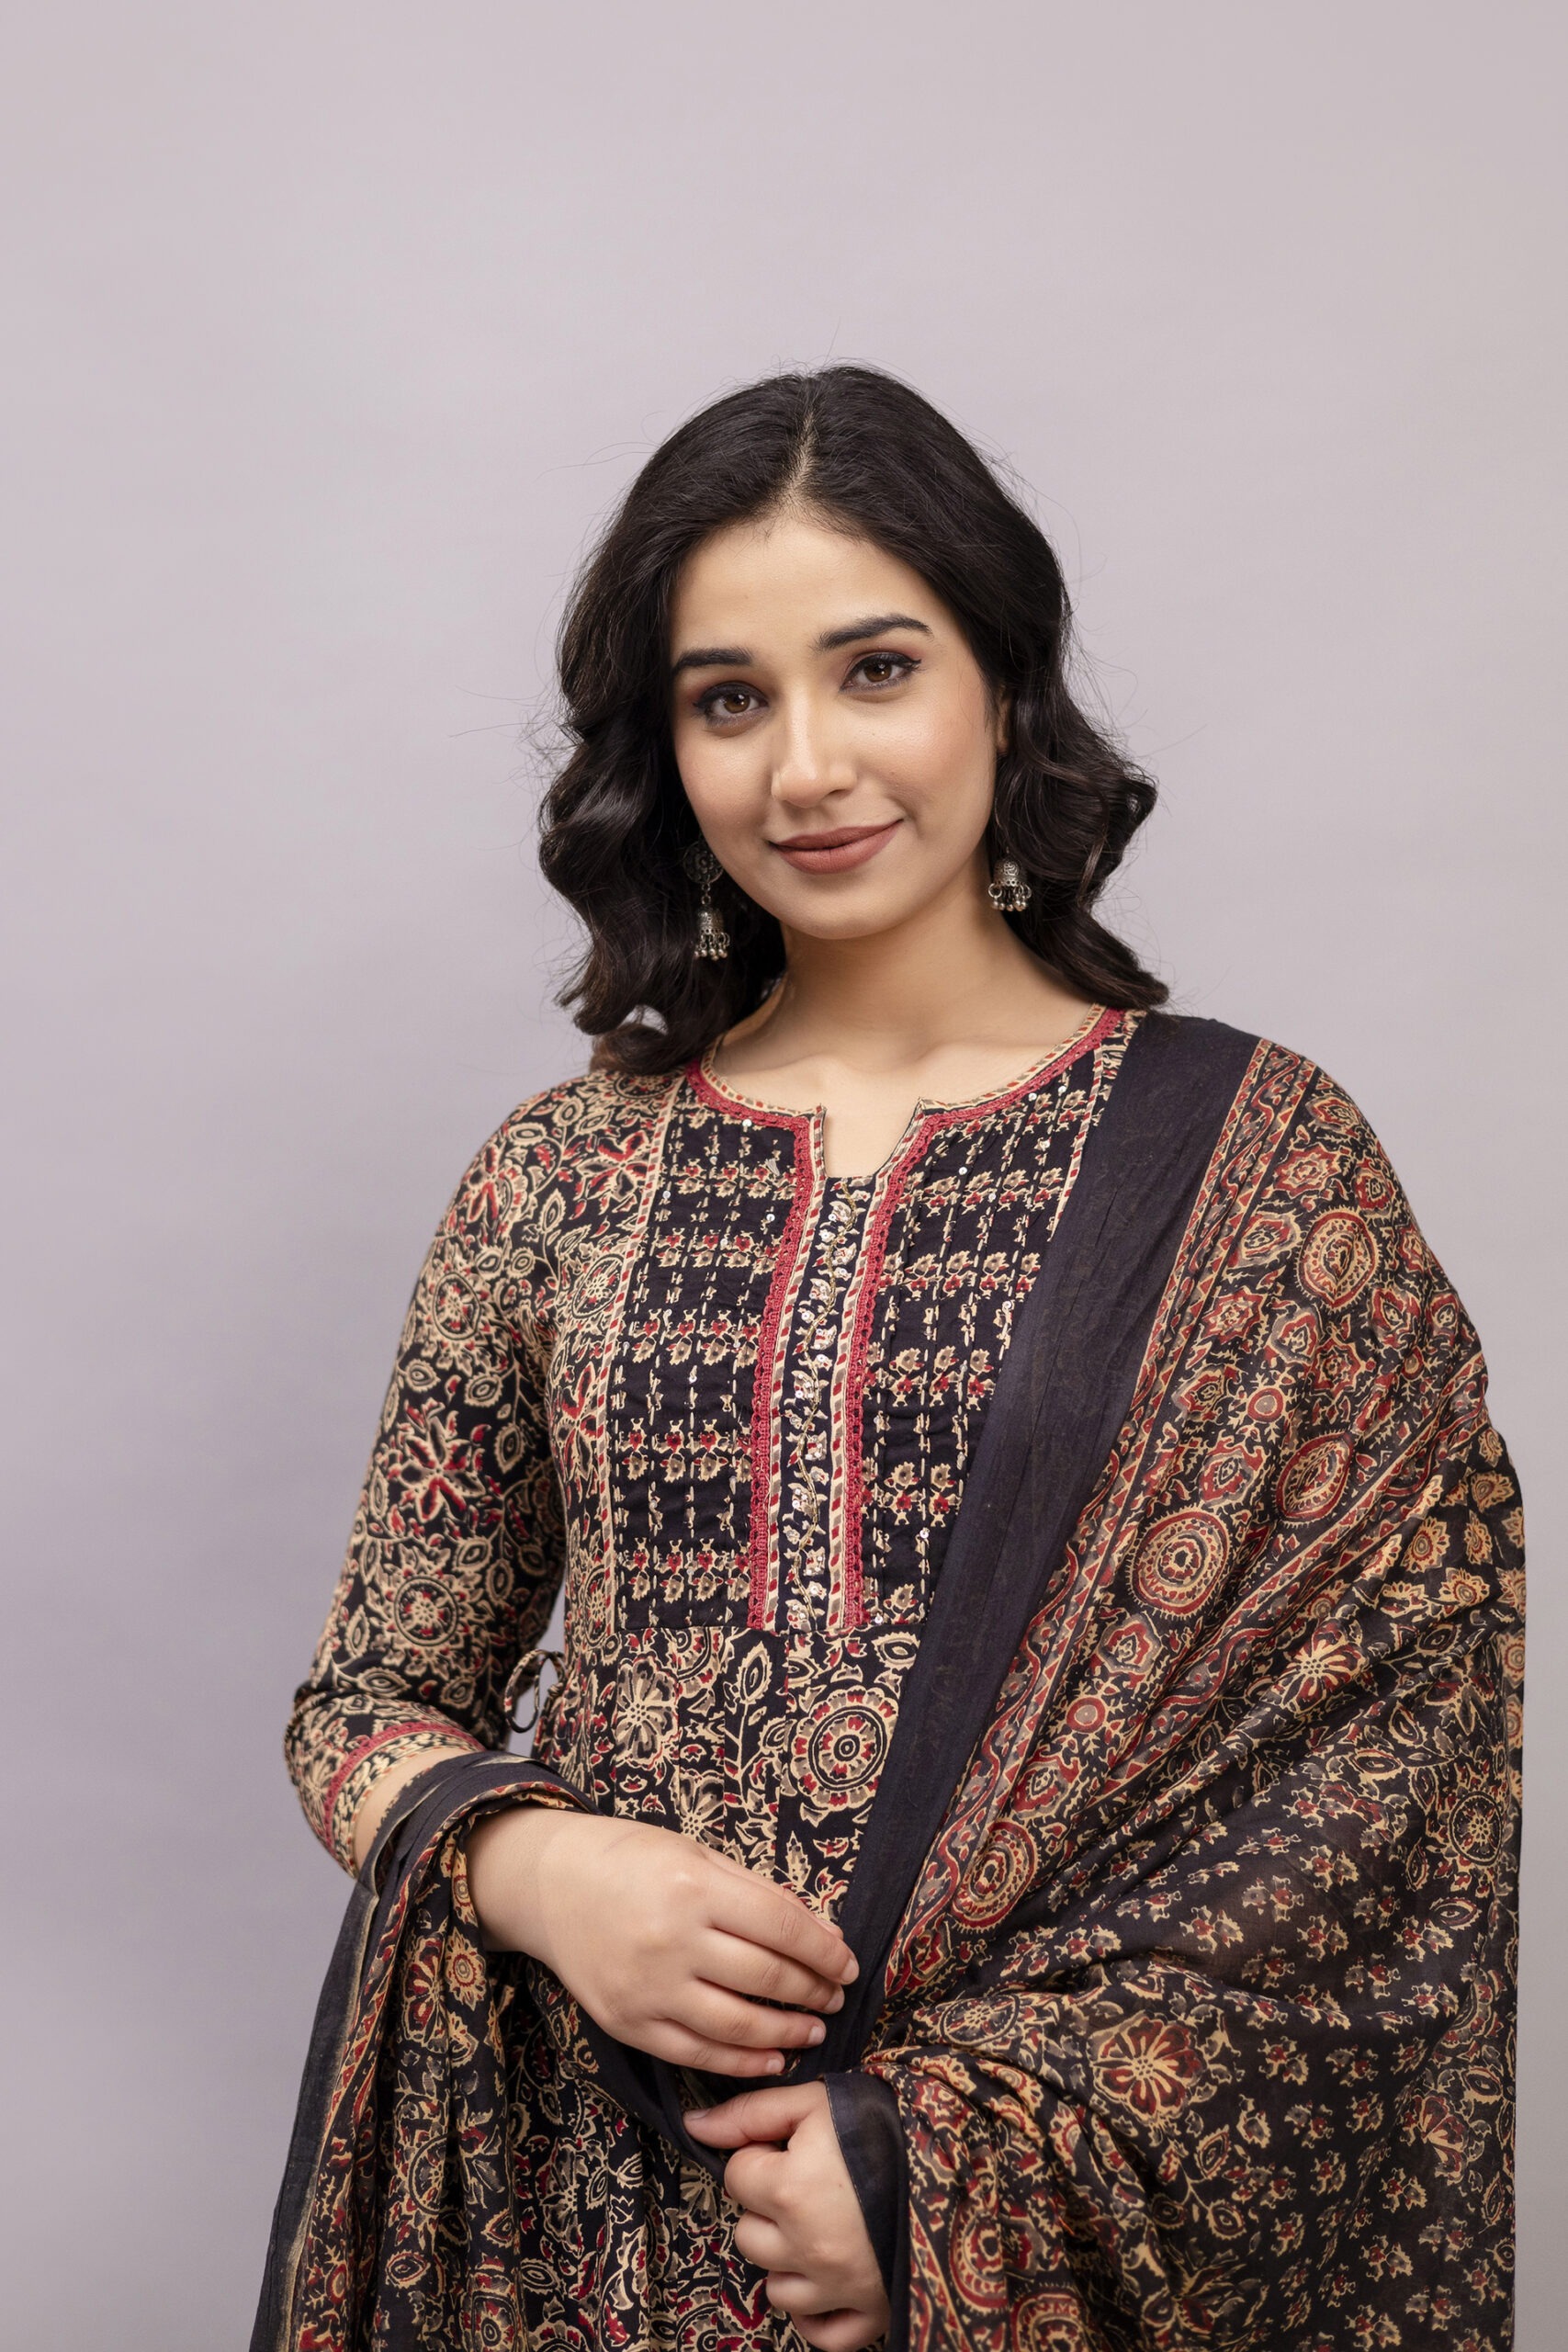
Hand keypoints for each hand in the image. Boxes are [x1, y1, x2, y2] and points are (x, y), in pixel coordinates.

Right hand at [466, 1808, 858, 2076]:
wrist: (550, 1886)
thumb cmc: (632, 1860)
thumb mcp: (697, 1857)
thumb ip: (759, 1894)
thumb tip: (822, 1935)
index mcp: (694, 1888)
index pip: (781, 1926)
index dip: (824, 1951)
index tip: (849, 1963)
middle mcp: (671, 1941)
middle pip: (765, 1977)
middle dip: (813, 1990)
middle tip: (837, 1995)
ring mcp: (648, 1988)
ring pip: (737, 2027)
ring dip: (787, 2032)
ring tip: (814, 2027)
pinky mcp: (628, 2024)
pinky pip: (696, 2054)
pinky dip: (741, 2063)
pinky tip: (772, 2057)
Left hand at [687, 2083, 890, 2350]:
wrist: (958, 2159)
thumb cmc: (884, 2123)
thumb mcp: (816, 2101)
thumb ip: (750, 2113)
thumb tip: (693, 2126)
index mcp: (789, 2190)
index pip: (737, 2175)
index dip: (761, 2155)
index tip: (792, 2147)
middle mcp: (805, 2247)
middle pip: (748, 2233)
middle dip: (767, 2207)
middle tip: (807, 2183)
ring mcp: (836, 2287)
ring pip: (775, 2285)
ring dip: (787, 2257)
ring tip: (822, 2223)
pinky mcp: (868, 2313)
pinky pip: (820, 2333)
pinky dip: (817, 2312)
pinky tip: (827, 2279)